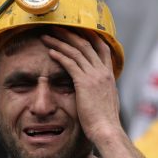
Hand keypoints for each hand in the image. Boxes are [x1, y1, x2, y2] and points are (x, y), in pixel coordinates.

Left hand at [41, 28, 121, 143]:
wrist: (107, 130)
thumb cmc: (105, 122)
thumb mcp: (107, 102)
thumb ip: (103, 91)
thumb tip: (99, 90)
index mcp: (109, 75)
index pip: (102, 48)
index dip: (90, 36)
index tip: (79, 30)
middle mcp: (103, 72)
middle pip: (87, 44)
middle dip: (71, 34)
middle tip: (57, 27)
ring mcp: (94, 76)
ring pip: (76, 51)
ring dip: (60, 41)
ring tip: (48, 35)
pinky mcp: (84, 83)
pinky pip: (70, 63)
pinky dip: (60, 55)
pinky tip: (50, 51)